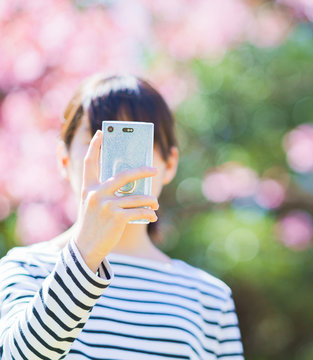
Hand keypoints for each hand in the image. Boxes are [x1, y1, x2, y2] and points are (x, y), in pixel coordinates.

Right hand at [72, 130, 158, 271]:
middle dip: (143, 171)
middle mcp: (96, 194)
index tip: (101, 133)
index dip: (95, 146)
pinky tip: (152, 216)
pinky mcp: (117, 218)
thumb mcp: (93, 205)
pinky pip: (140, 211)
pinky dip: (149, 214)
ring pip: (137, 197)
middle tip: (155, 170)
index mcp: (88, 188)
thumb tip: (133, 182)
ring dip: (150, 201)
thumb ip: (106, 192)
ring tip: (155, 204)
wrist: (86, 248)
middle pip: (125, 175)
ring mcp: (106, 205)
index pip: (90, 162)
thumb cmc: (93, 224)